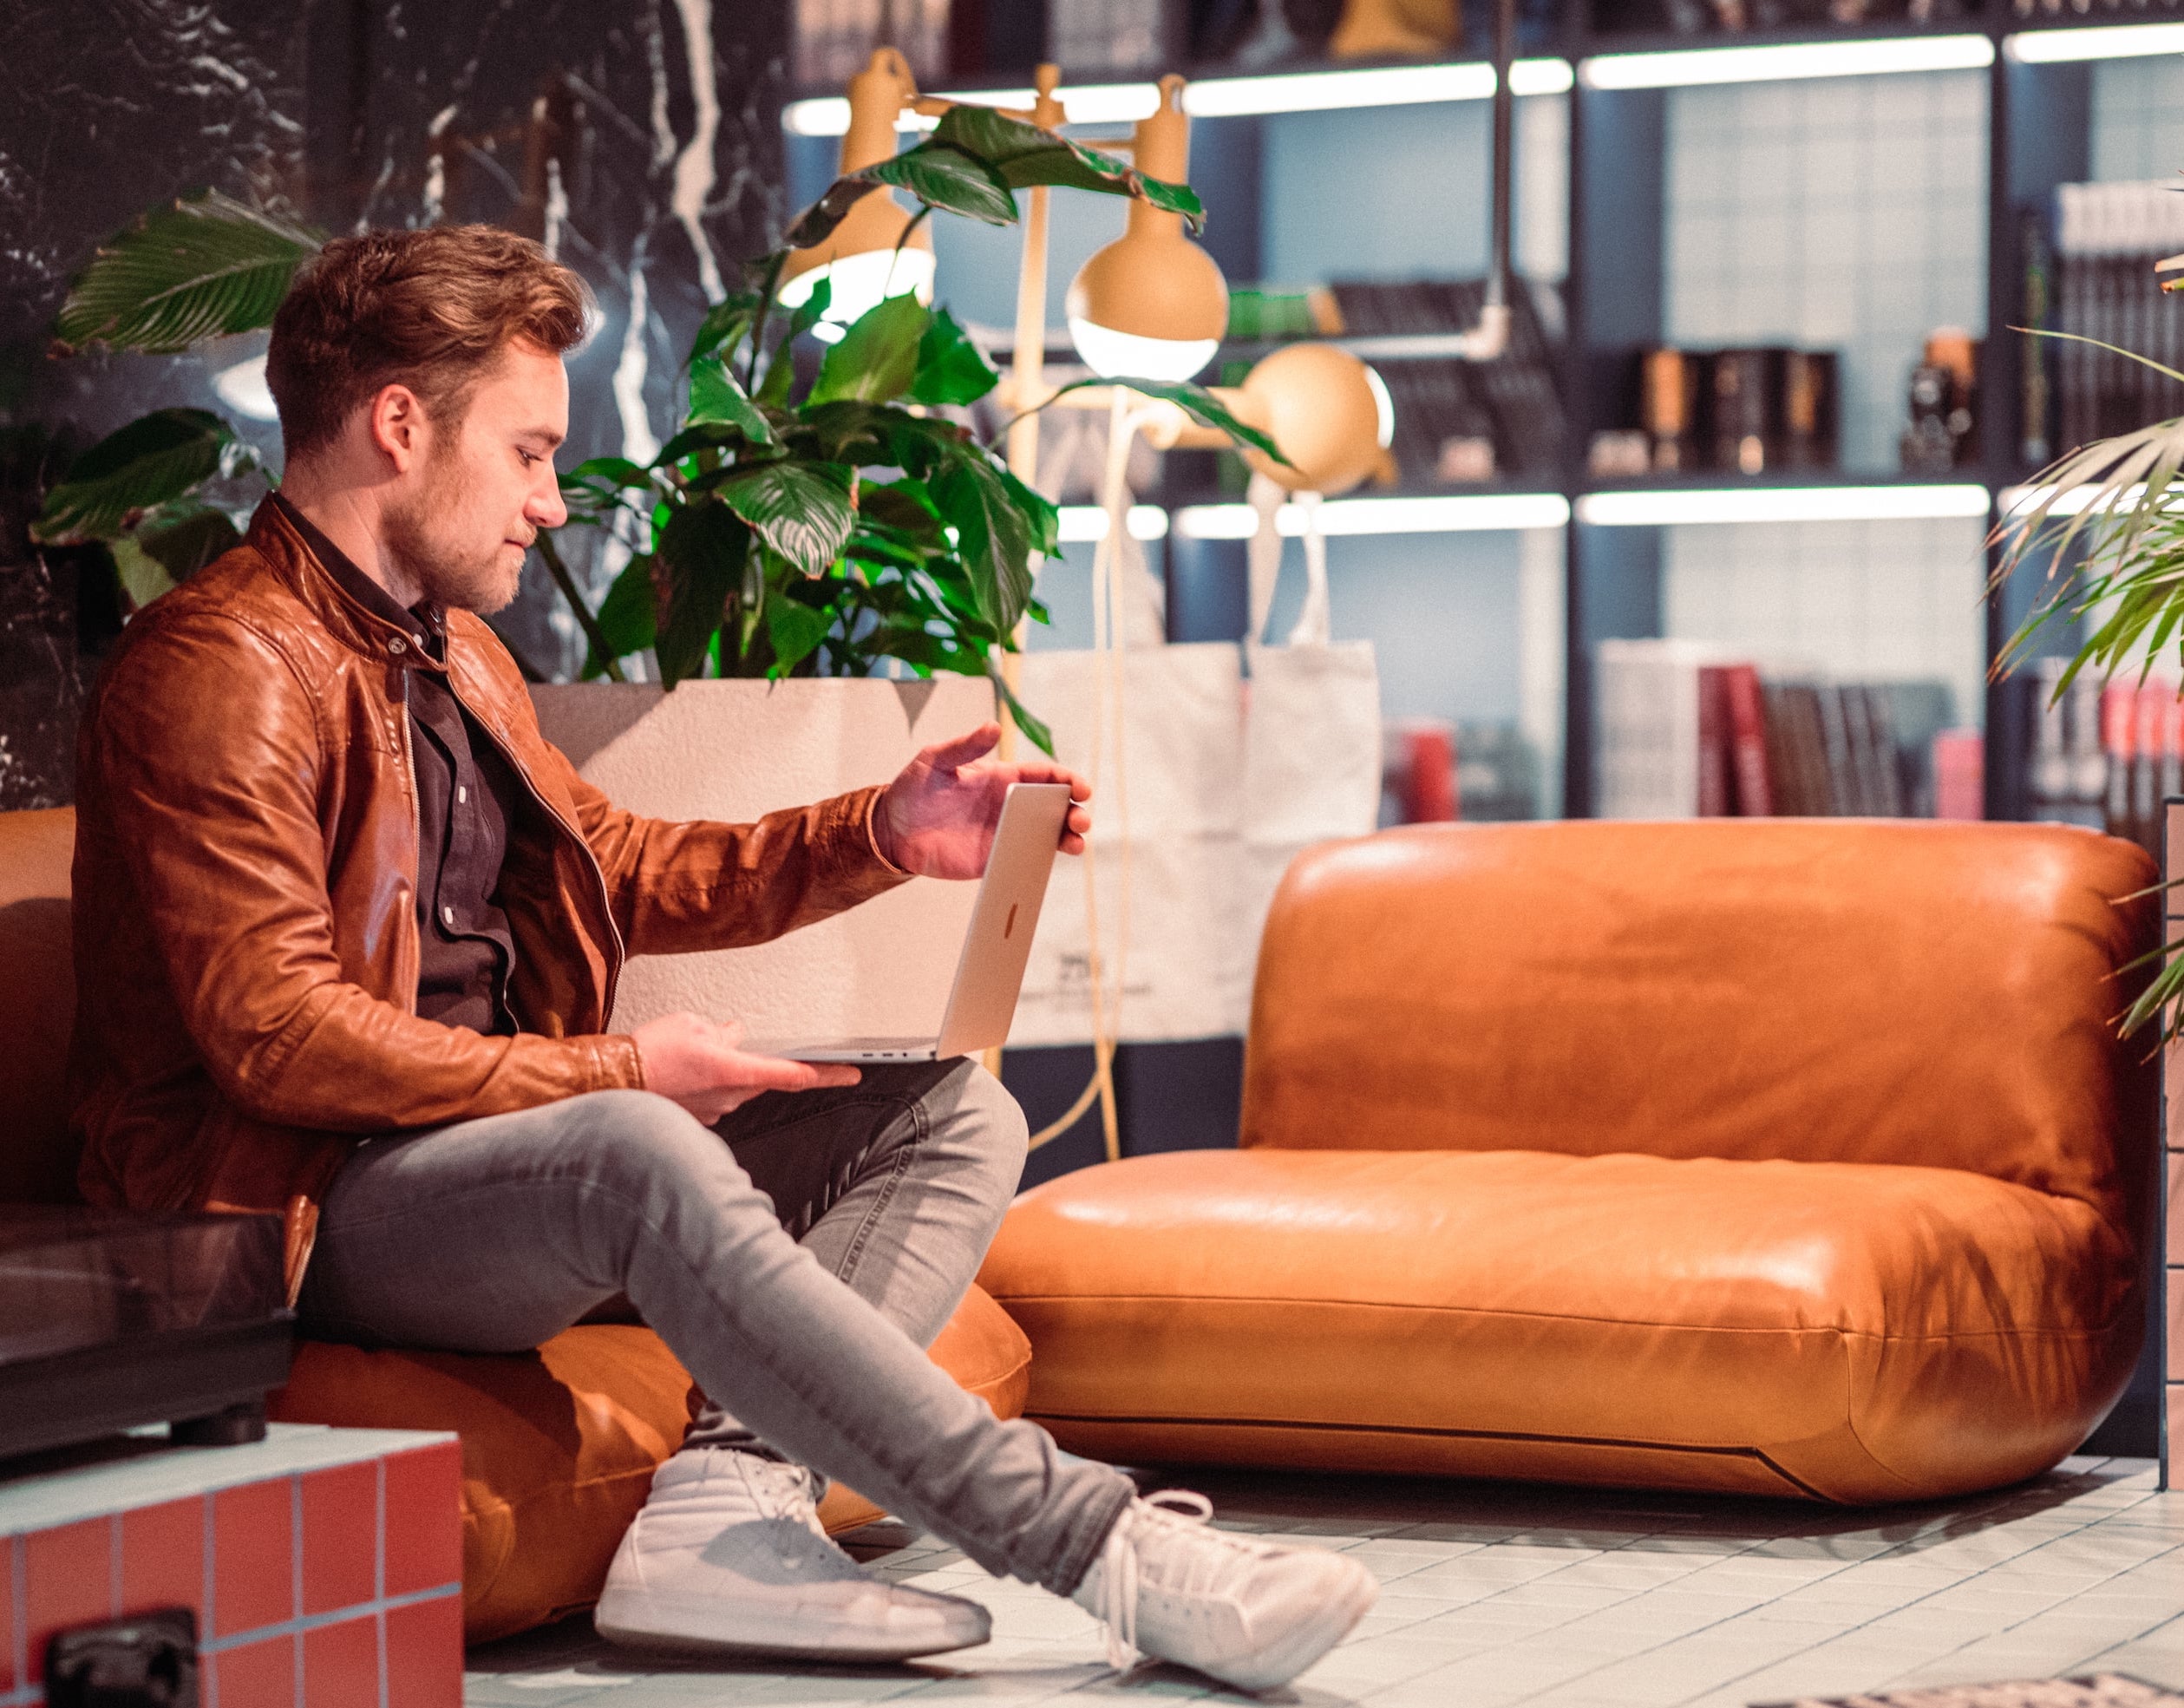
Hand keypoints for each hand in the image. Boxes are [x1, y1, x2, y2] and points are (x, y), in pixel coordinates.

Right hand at [630, 1013, 857, 1122]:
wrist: (610, 1083)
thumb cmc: (649, 1055)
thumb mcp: (691, 1025)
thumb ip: (721, 1032)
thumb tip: (732, 1034)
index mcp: (736, 1070)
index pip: (793, 1073)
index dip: (827, 1073)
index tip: (853, 1073)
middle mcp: (730, 1096)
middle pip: (761, 1077)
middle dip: (751, 1060)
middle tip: (725, 1044)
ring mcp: (715, 1110)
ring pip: (735, 1085)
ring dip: (723, 1070)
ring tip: (689, 1054)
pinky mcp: (698, 1118)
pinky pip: (713, 1096)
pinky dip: (704, 1082)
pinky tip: (684, 1070)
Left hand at [876, 721, 1091, 879]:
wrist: (892, 829)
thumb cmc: (914, 788)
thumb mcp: (936, 760)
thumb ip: (965, 746)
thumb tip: (993, 726)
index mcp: (1003, 778)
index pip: (1044, 776)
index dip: (1067, 779)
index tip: (1081, 788)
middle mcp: (1010, 805)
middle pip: (1053, 808)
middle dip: (1074, 813)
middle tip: (1081, 819)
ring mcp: (1004, 833)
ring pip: (1045, 836)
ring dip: (1066, 839)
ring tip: (1076, 844)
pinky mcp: (992, 859)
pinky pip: (1022, 861)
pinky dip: (1039, 862)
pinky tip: (1049, 863)